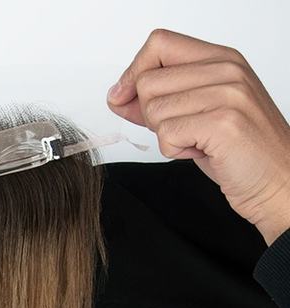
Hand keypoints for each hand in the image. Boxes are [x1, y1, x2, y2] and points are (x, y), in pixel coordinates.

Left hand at [106, 28, 289, 244]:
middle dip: (150, 114)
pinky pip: (166, 135)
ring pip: (154, 109)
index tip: (124, 97)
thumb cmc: (238, 150)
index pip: (159, 44)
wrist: (277, 178)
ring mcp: (228, 94)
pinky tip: (201, 151)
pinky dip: (174, 151)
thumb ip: (160, 100)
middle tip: (182, 129)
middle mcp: (227, 69)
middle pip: (148, 81)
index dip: (133, 72)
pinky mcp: (223, 122)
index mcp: (222, 59)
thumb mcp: (196, 115)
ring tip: (196, 141)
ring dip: (165, 136)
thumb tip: (118, 95)